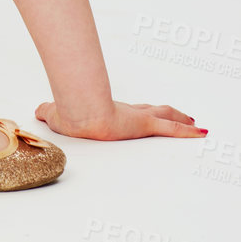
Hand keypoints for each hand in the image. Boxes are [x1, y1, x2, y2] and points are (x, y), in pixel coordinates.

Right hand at [34, 99, 206, 140]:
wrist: (79, 112)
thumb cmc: (70, 113)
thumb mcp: (54, 114)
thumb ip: (49, 111)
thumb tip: (40, 109)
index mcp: (109, 111)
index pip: (130, 110)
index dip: (141, 111)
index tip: (147, 112)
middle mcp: (127, 112)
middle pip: (153, 110)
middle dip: (167, 113)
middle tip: (180, 115)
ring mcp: (138, 118)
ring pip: (166, 116)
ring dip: (181, 120)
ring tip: (194, 123)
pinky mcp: (144, 125)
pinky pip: (172, 129)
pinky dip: (187, 131)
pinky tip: (201, 132)